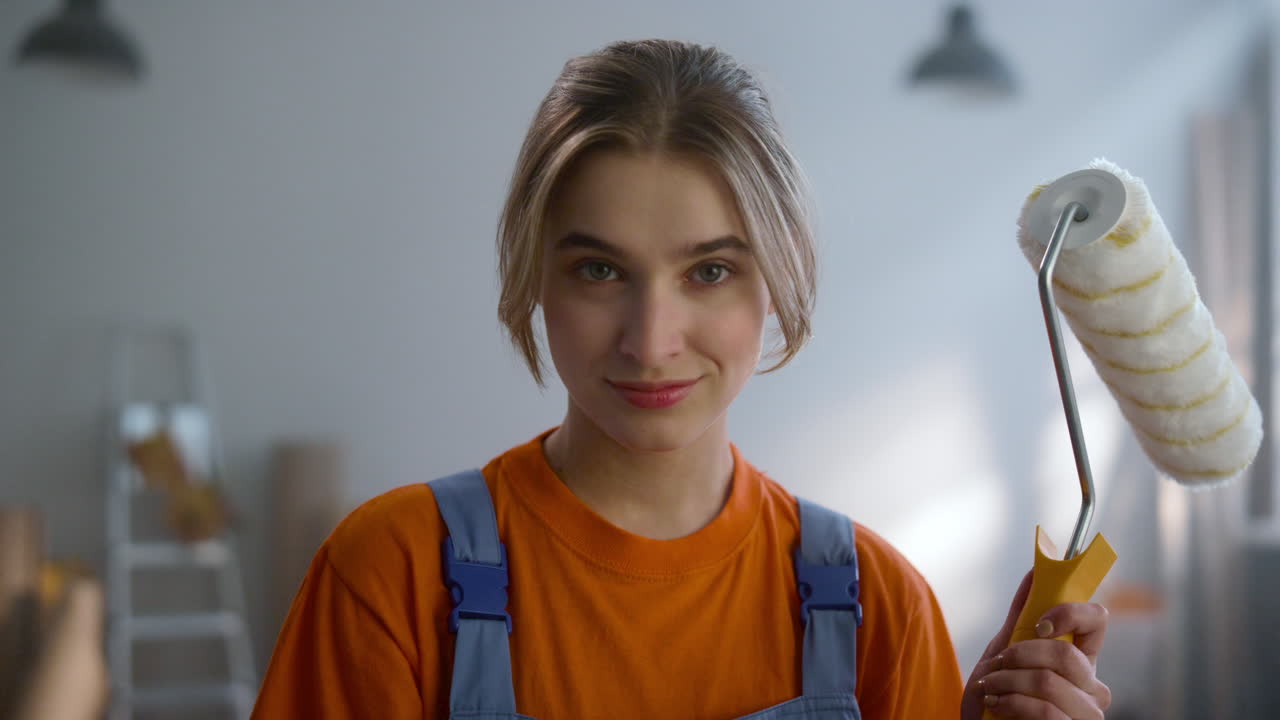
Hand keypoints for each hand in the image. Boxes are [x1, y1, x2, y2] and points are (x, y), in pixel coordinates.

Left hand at [960, 570, 1111, 719]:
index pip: (1097, 620)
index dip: (1070, 612)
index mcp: (1082, 661)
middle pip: (1065, 654)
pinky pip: (1045, 711)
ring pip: (1049, 682)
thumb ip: (1021, 617)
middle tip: (997, 664)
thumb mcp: (1004, 653)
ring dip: (1006, 682)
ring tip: (990, 688)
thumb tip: (1036, 572)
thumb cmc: (998, 697)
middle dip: (1019, 655)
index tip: (1040, 624)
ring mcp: (1086, 715)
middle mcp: (1093, 688)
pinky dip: (1010, 703)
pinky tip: (997, 706)